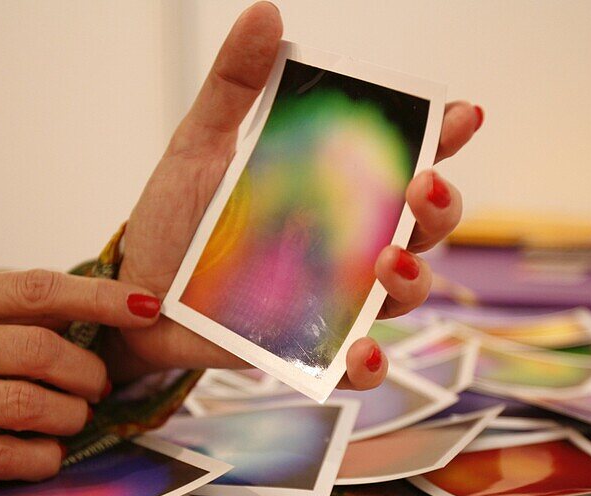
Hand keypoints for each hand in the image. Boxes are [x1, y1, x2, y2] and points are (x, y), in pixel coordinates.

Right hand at [0, 270, 162, 484]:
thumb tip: (68, 316)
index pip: (34, 289)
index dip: (98, 298)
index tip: (143, 306)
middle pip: (40, 349)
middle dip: (86, 371)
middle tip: (96, 385)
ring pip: (28, 404)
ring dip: (69, 416)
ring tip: (73, 419)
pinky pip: (1, 455)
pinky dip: (39, 458)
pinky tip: (45, 455)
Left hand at [107, 1, 481, 389]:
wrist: (130, 295)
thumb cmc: (174, 221)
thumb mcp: (199, 146)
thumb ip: (234, 87)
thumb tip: (266, 14)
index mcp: (331, 187)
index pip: (402, 158)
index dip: (441, 137)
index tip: (460, 117)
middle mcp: (346, 241)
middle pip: (424, 226)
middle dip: (440, 206)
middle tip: (421, 187)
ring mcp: (332, 297)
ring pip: (404, 293)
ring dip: (413, 278)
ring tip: (388, 260)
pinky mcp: (306, 350)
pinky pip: (354, 366)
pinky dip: (368, 366)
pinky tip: (363, 354)